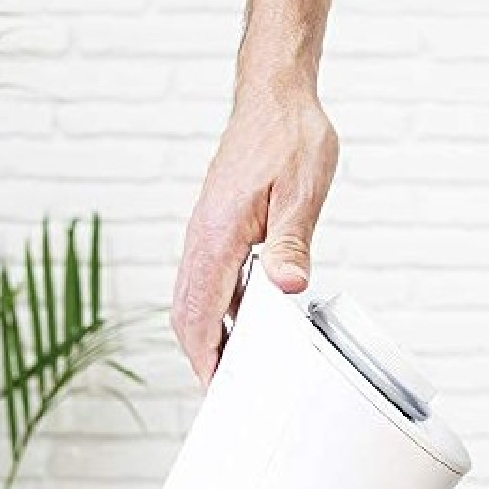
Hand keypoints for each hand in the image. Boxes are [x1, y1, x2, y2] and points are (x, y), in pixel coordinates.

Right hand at [171, 81, 338, 382]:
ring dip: (207, 335)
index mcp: (217, 235)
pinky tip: (242, 321)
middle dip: (201, 356)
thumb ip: (291, 242)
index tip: (218, 390)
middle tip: (225, 393)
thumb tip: (286, 288)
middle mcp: (201, 237)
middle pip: (186, 314)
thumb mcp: (302, 192)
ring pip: (192, 299)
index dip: (206, 358)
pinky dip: (215, 310)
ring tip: (233, 368)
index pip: (200, 313)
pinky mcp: (215, 227)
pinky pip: (205, 280)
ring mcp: (204, 233)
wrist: (274, 96)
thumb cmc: (290, 137)